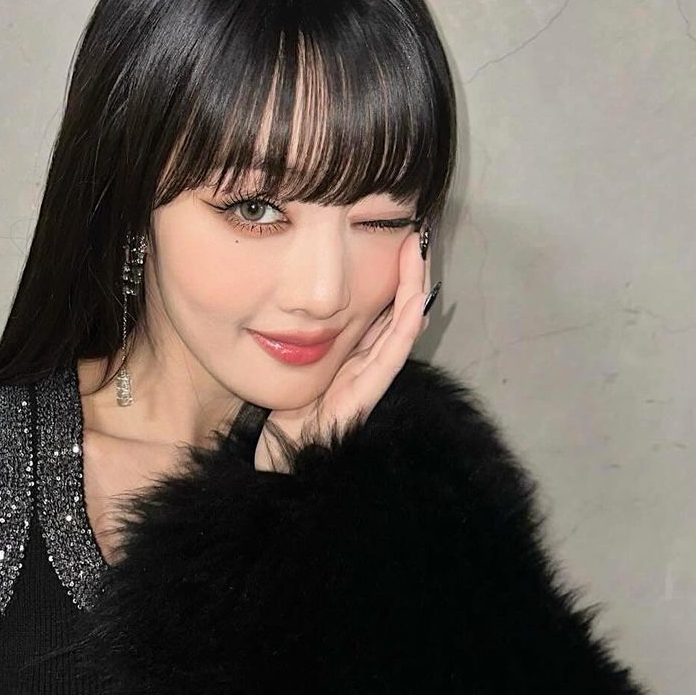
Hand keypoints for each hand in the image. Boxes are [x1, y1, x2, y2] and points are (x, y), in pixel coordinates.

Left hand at [254, 225, 434, 471]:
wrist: (277, 462)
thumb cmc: (279, 417)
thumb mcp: (287, 363)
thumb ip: (293, 334)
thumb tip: (287, 296)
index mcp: (349, 355)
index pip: (377, 307)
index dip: (388, 273)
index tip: (393, 234)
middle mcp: (364, 365)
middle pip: (394, 311)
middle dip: (406, 272)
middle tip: (415, 233)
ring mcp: (367, 382)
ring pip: (399, 328)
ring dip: (412, 289)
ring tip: (418, 252)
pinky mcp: (362, 399)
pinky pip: (389, 359)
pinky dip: (403, 328)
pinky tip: (415, 301)